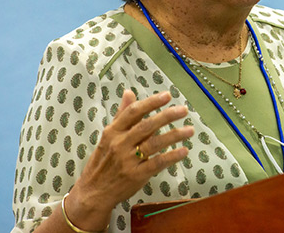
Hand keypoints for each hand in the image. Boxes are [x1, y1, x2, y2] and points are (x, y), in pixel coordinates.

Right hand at [62, 90, 193, 230]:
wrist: (94, 192)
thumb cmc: (103, 161)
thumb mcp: (108, 136)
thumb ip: (122, 115)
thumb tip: (129, 92)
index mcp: (113, 131)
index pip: (133, 112)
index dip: (151, 102)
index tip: (167, 95)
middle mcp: (120, 143)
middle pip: (146, 126)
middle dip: (167, 116)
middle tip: (183, 110)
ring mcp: (128, 160)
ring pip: (154, 143)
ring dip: (174, 135)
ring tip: (190, 130)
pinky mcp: (136, 175)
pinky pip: (157, 163)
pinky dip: (171, 156)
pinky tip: (184, 151)